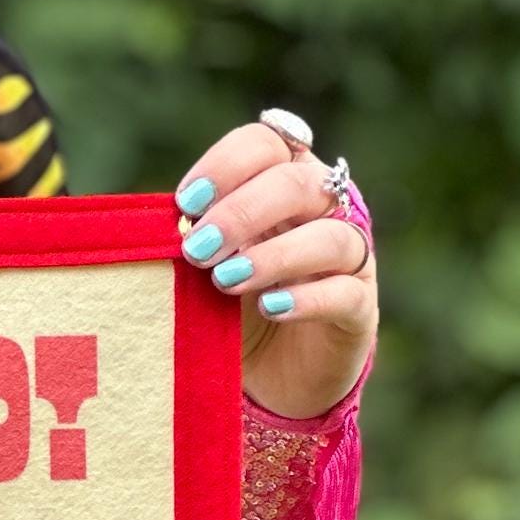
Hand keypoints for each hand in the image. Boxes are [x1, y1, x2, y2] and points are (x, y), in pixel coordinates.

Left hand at [172, 122, 376, 420]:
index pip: (269, 143)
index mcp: (284, 181)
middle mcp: (325, 209)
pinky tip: (270, 308)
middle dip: (242, 211)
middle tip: (197, 248)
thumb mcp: (206, 267)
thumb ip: (193, 240)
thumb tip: (159, 226)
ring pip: (329, 237)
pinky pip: (345, 293)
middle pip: (297, 183)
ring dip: (273, 255)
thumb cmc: (233, 307)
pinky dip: (306, 299)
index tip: (186, 203)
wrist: (270, 376)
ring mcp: (349, 257)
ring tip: (226, 281)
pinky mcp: (360, 308)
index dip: (228, 164)